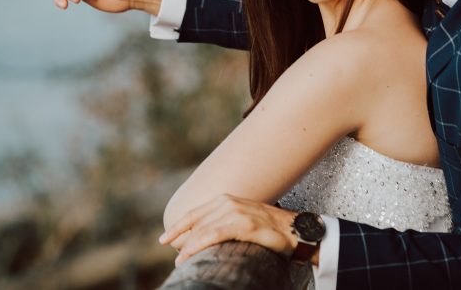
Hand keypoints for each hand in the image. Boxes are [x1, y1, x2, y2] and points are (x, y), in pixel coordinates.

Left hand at [159, 195, 298, 265]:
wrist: (295, 231)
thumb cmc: (270, 229)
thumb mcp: (243, 220)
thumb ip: (225, 223)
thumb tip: (206, 236)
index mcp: (227, 200)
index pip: (196, 213)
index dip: (179, 226)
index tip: (165, 238)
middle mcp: (229, 202)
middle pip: (195, 220)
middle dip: (180, 237)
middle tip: (170, 251)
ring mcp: (237, 212)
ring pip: (203, 229)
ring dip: (188, 246)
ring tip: (180, 261)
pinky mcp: (245, 224)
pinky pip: (214, 235)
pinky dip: (199, 245)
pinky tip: (190, 255)